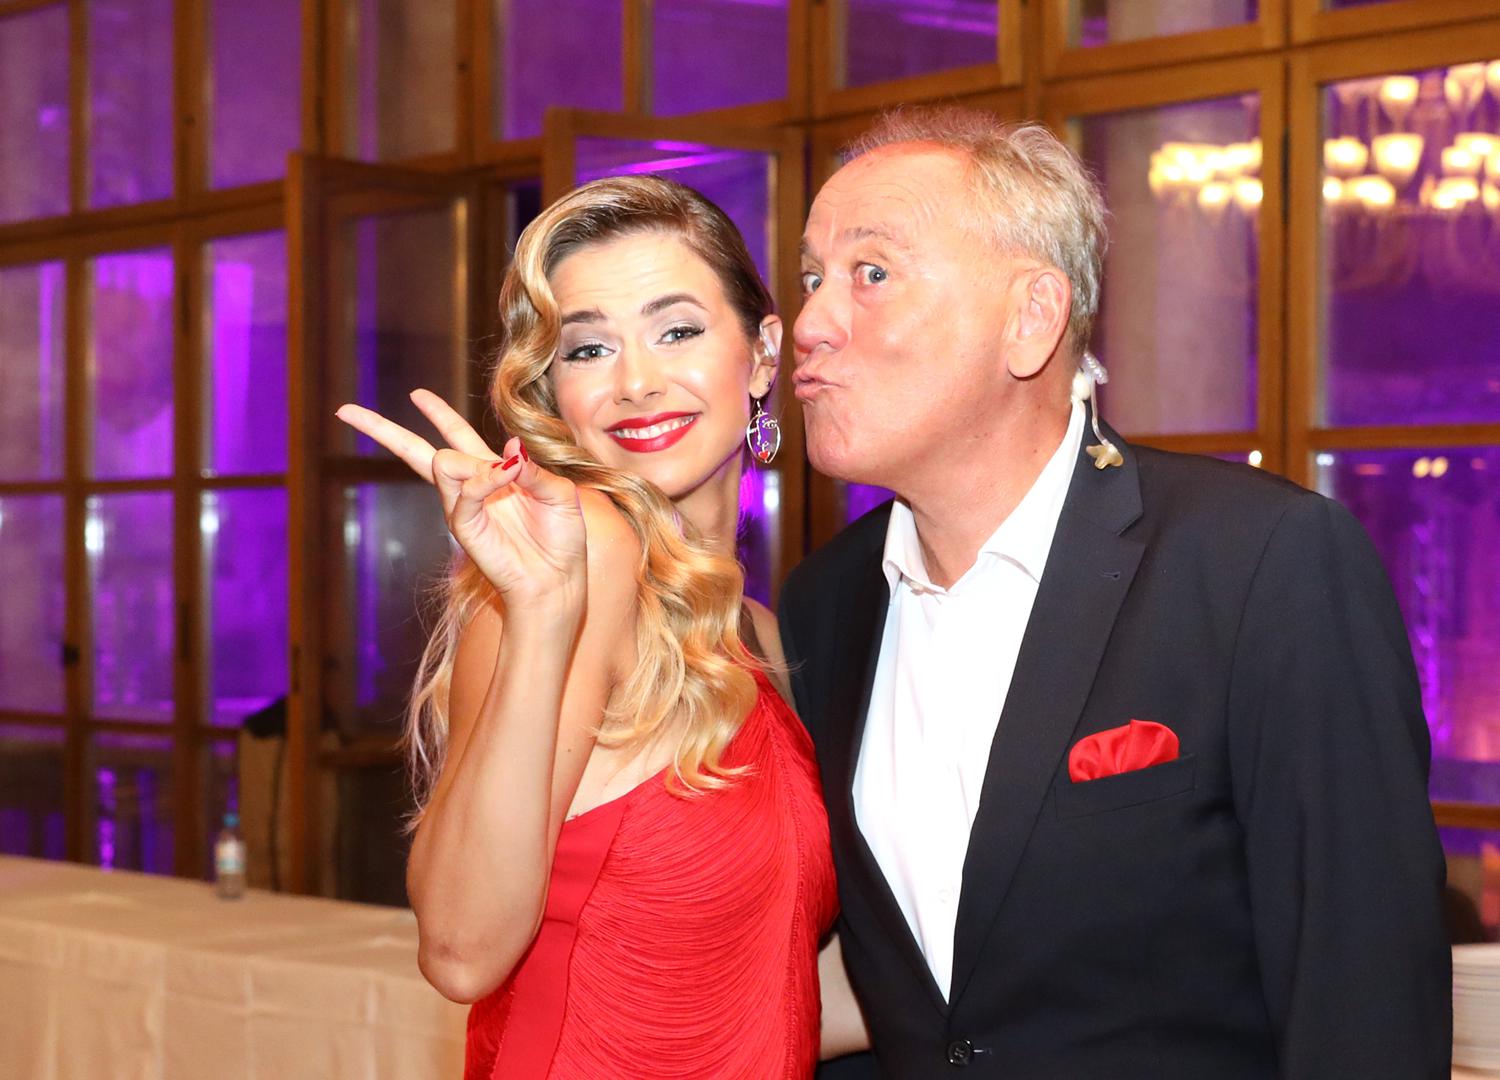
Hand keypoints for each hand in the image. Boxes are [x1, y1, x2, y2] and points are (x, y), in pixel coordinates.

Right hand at [335, 390, 586, 620]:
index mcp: (494, 473)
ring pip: (441, 461)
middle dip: (381, 429)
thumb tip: (510, 446)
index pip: (456, 435)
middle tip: (345, 411)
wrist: (558, 580)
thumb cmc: (561, 540)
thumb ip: (535, 469)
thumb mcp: (560, 494)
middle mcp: (472, 487)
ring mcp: (463, 506)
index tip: (416, 395)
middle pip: (417, 451)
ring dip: (475, 460)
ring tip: (510, 476)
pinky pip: (464, 490)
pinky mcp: (463, 526)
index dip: (437, 413)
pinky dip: (487, 478)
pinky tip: (507, 476)